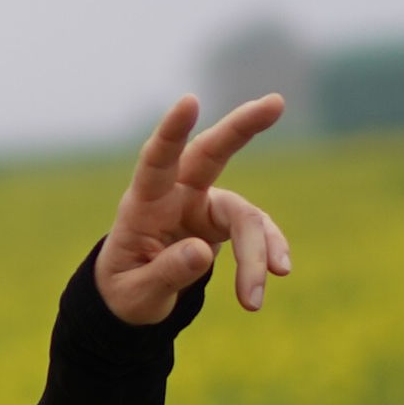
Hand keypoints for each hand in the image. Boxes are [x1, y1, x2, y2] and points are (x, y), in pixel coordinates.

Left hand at [97, 93, 292, 327]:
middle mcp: (177, 195)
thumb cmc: (125, 291)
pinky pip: (257, 231)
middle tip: (276, 102)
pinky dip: (268, 252)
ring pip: (244, 216)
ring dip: (256, 255)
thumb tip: (204, 252)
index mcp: (144, 204)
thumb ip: (166, 273)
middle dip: (243, 127)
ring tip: (251, 303)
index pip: (156, 161)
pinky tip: (278, 273)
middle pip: (212, 153)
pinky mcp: (224, 222)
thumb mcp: (137, 294)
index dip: (172, 131)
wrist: (133, 298)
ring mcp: (204, 206)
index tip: (190, 101)